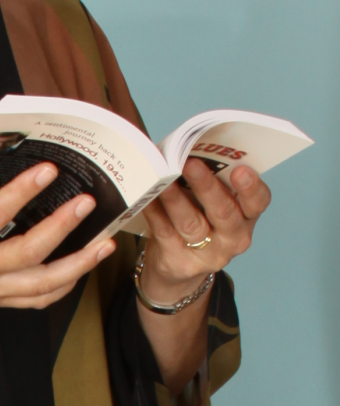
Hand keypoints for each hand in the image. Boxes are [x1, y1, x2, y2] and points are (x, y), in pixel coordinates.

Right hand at [0, 154, 115, 331]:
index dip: (22, 191)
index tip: (45, 170)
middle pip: (29, 252)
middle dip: (62, 226)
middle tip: (85, 202)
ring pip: (43, 283)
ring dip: (78, 263)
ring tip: (105, 242)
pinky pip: (37, 300)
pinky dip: (64, 287)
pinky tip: (82, 269)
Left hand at [142, 158, 271, 299]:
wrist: (178, 264)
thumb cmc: (197, 218)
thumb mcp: (209, 200)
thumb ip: (207, 175)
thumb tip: (182, 142)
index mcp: (246, 216)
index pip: (258, 201)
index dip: (251, 187)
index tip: (240, 170)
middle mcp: (233, 237)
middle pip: (224, 212)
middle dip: (207, 186)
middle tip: (191, 164)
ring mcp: (207, 253)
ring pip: (191, 223)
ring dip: (176, 198)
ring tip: (163, 179)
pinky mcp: (179, 260)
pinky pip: (165, 231)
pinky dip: (154, 211)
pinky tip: (147, 195)